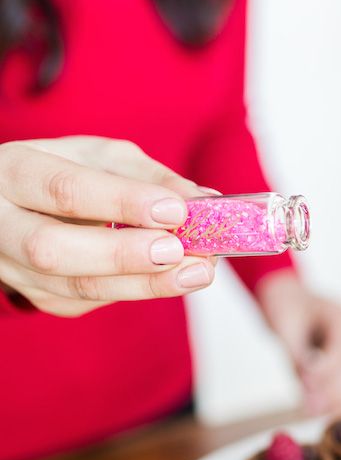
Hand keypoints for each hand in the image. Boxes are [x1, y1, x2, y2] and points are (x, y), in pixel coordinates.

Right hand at [0, 136, 216, 316]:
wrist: (14, 206)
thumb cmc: (60, 172)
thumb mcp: (98, 158)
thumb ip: (147, 175)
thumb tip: (202, 201)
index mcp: (13, 174)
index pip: (64, 190)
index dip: (121, 202)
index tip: (174, 211)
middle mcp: (1, 226)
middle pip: (54, 250)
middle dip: (122, 254)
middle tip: (176, 251)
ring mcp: (16, 270)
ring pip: (75, 288)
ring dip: (143, 284)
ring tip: (195, 273)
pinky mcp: (40, 298)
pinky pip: (91, 301)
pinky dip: (136, 289)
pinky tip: (171, 278)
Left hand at [257, 271, 340, 413]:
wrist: (286, 299)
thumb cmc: (285, 306)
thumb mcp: (285, 326)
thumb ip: (297, 354)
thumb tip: (307, 385)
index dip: (326, 370)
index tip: (307, 384)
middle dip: (333, 391)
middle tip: (312, 410)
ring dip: (334, 398)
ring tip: (312, 412)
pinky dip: (332, 398)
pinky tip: (316, 410)